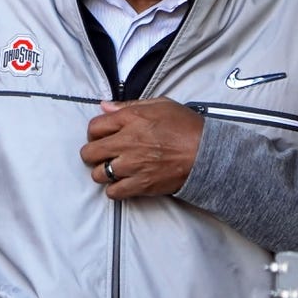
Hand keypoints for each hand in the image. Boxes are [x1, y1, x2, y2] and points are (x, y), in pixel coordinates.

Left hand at [79, 98, 203, 199]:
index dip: (94, 132)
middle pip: (89, 152)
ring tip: (114, 169)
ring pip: (98, 174)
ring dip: (103, 172)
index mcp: (131, 120)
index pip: (94, 126)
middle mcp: (127, 142)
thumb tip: (104, 106)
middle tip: (102, 154)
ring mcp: (133, 165)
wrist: (209, 153)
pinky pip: (113, 192)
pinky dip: (114, 189)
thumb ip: (129, 105)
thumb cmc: (188, 127)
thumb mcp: (160, 104)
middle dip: (93, 153)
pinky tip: (122, 183)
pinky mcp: (141, 185)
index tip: (101, 136)